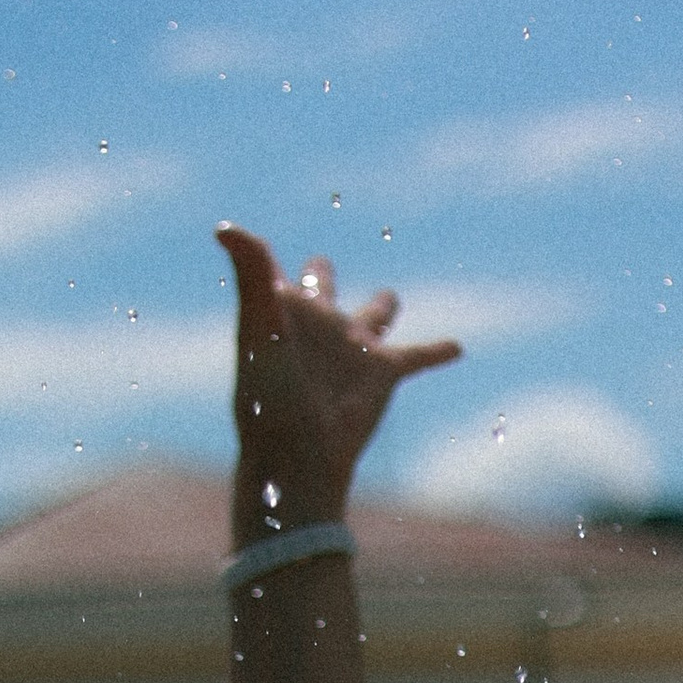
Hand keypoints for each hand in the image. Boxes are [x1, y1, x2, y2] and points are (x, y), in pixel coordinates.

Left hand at [216, 225, 459, 532]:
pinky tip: (456, 348)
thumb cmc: (270, 396)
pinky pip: (418, 356)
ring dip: (382, 308)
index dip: (261, 261)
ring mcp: (353, 350)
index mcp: (285, 315)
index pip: (272, 277)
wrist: (300, 453)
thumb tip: (225, 229)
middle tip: (320, 266)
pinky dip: (437, 352)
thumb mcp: (258, 328)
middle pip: (323, 289)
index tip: (244, 241)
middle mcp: (320, 328)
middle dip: (322, 277)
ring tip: (388, 300)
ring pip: (374, 316)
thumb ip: (250, 274)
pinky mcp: (383, 373)